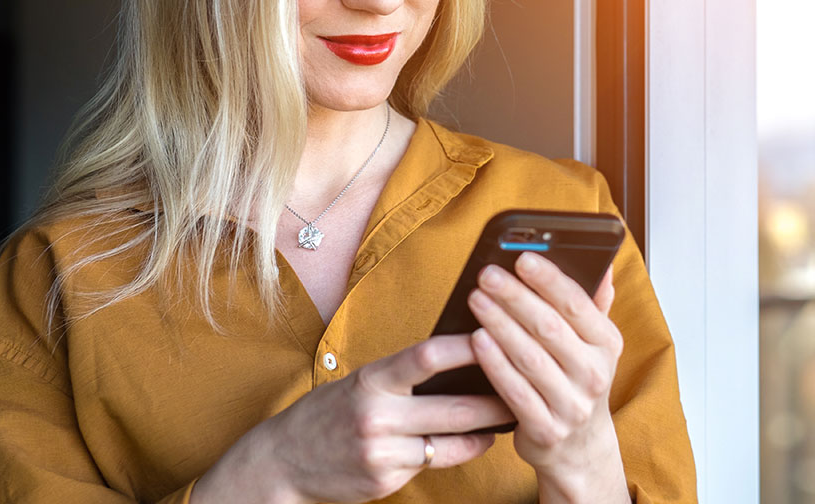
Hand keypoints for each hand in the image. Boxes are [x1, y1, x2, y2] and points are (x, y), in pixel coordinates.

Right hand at [192, 334, 513, 503]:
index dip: (466, 346)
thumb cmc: (332, 411)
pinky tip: (482, 439)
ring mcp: (381, 452)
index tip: (498, 332)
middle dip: (496, 398)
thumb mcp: (361, 382)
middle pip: (452, 407)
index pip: (426, 357)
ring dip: (489, 428)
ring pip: (452, 440)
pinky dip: (464, 450)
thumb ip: (403, 374)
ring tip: (515, 412)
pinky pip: (437, 463)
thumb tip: (461, 353)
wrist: (285, 460)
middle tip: (529, 384)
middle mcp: (376, 415)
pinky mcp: (385, 481)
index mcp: (371, 380)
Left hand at [467, 254, 628, 501]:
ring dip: (500, 324)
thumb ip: (594, 305)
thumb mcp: (594, 344)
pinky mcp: (546, 429)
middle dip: (515, 297)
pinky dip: (495, 364)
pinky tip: (476, 340)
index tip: (522, 257)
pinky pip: (515, 391)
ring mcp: (572, 405)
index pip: (577, 304)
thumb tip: (603, 268)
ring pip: (530, 357)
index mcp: (608, 345)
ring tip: (476, 299)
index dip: (549, 279)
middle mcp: (594, 375)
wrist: (579, 447)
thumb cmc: (577, 380)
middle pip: (549, 328)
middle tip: (487, 275)